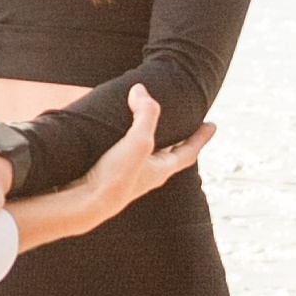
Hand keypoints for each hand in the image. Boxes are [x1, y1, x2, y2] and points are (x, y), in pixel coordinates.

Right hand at [12, 85, 213, 248]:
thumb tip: (140, 90)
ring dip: (149, 138)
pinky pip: (123, 154)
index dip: (201, 138)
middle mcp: (147, 175)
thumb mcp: (138, 142)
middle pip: (169, 153)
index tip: (212, 125)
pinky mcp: (108, 175)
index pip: (188, 152)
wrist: (83, 204)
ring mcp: (127, 176)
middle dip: (177, 138)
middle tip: (183, 123)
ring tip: (148, 125)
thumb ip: (145, 115)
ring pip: (145, 154)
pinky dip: (125, 142)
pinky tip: (115, 136)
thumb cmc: (115, 178)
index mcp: (161, 169)